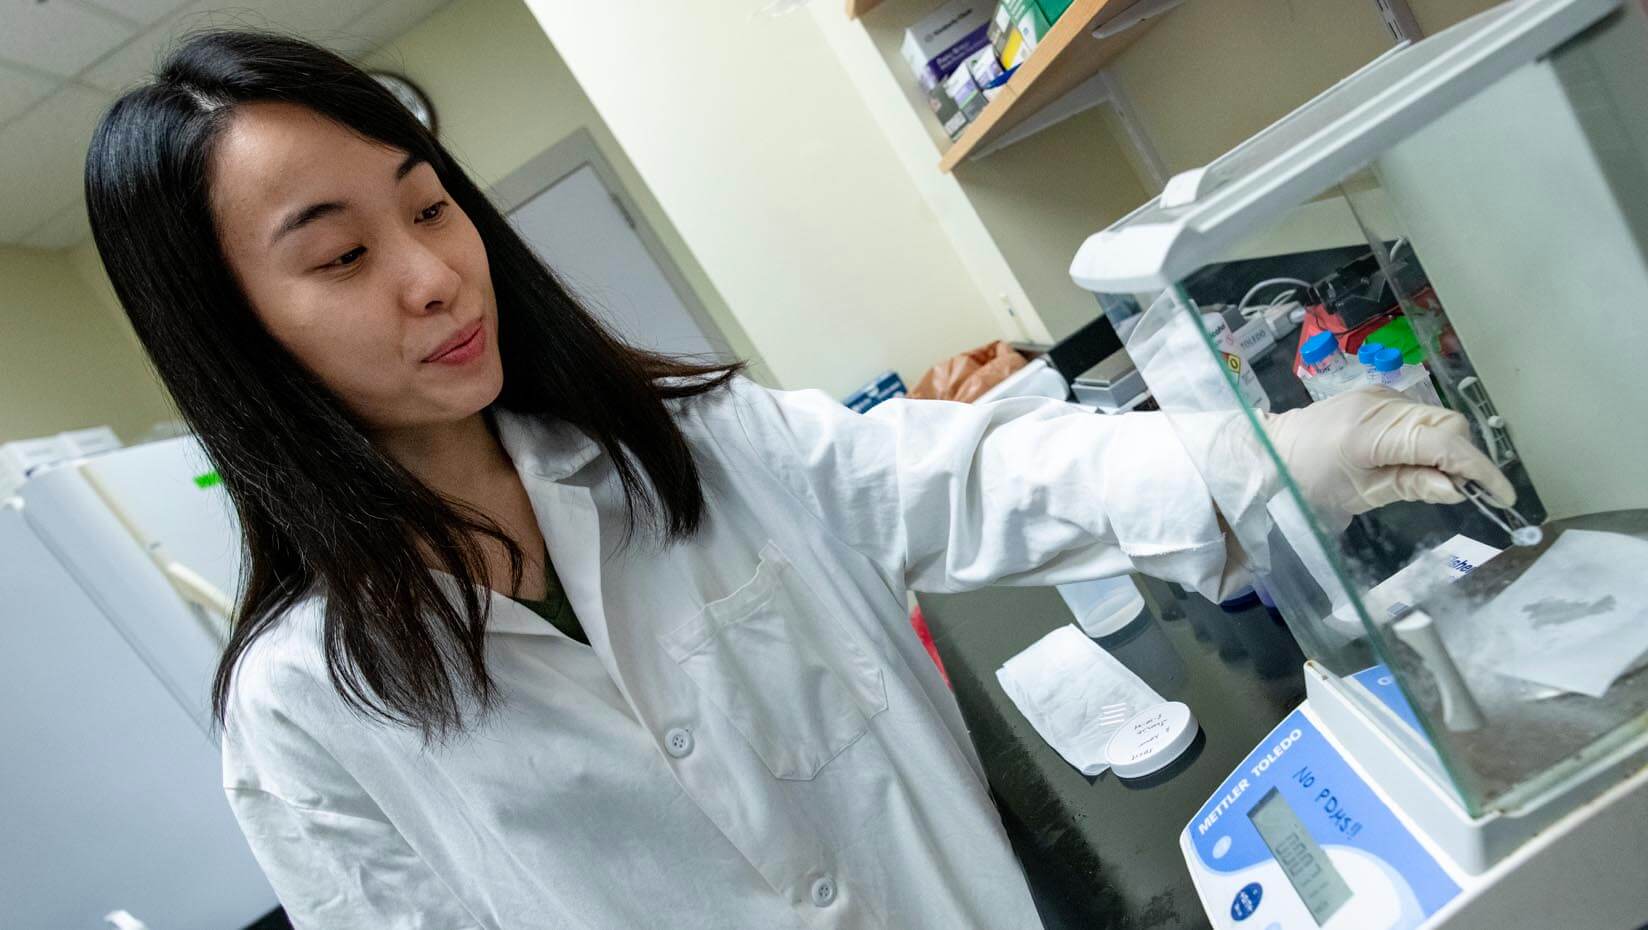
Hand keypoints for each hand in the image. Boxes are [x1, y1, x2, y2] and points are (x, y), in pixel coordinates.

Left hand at [1261, 388, 1514, 517]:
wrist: (1270, 453)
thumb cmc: (1307, 482)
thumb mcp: (1361, 494)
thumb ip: (1410, 486)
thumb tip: (1457, 488)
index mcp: (1373, 430)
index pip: (1443, 442)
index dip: (1478, 468)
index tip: (1502, 496)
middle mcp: (1381, 404)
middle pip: (1447, 424)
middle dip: (1466, 457)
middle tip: (1466, 491)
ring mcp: (1379, 397)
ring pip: (1437, 418)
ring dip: (1450, 448)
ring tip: (1441, 479)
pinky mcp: (1376, 398)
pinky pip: (1418, 416)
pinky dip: (1431, 438)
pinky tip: (1421, 461)